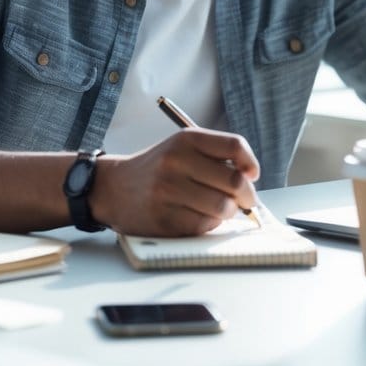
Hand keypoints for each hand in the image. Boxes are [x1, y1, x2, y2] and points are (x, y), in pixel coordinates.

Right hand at [88, 129, 260, 236]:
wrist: (113, 188)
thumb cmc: (157, 169)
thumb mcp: (181, 149)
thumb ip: (215, 157)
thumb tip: (250, 180)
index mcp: (186, 140)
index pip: (234, 146)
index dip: (250, 163)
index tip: (252, 174)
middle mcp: (176, 161)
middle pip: (234, 181)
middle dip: (246, 195)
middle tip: (244, 200)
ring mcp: (168, 191)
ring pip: (222, 207)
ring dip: (228, 212)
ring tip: (219, 209)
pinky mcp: (163, 218)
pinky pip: (204, 226)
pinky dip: (209, 225)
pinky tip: (198, 216)